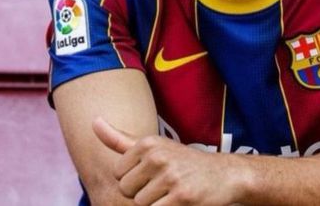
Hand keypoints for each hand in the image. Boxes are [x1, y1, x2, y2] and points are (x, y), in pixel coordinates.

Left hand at [93, 118, 247, 205]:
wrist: (226, 175)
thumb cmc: (184, 163)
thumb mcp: (153, 147)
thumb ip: (119, 139)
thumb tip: (93, 121)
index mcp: (148, 143)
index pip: (118, 174)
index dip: (134, 180)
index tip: (154, 174)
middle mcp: (158, 156)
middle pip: (126, 191)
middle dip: (143, 194)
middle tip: (165, 185)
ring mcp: (170, 176)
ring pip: (140, 204)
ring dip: (156, 204)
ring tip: (173, 193)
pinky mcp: (182, 197)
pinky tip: (181, 201)